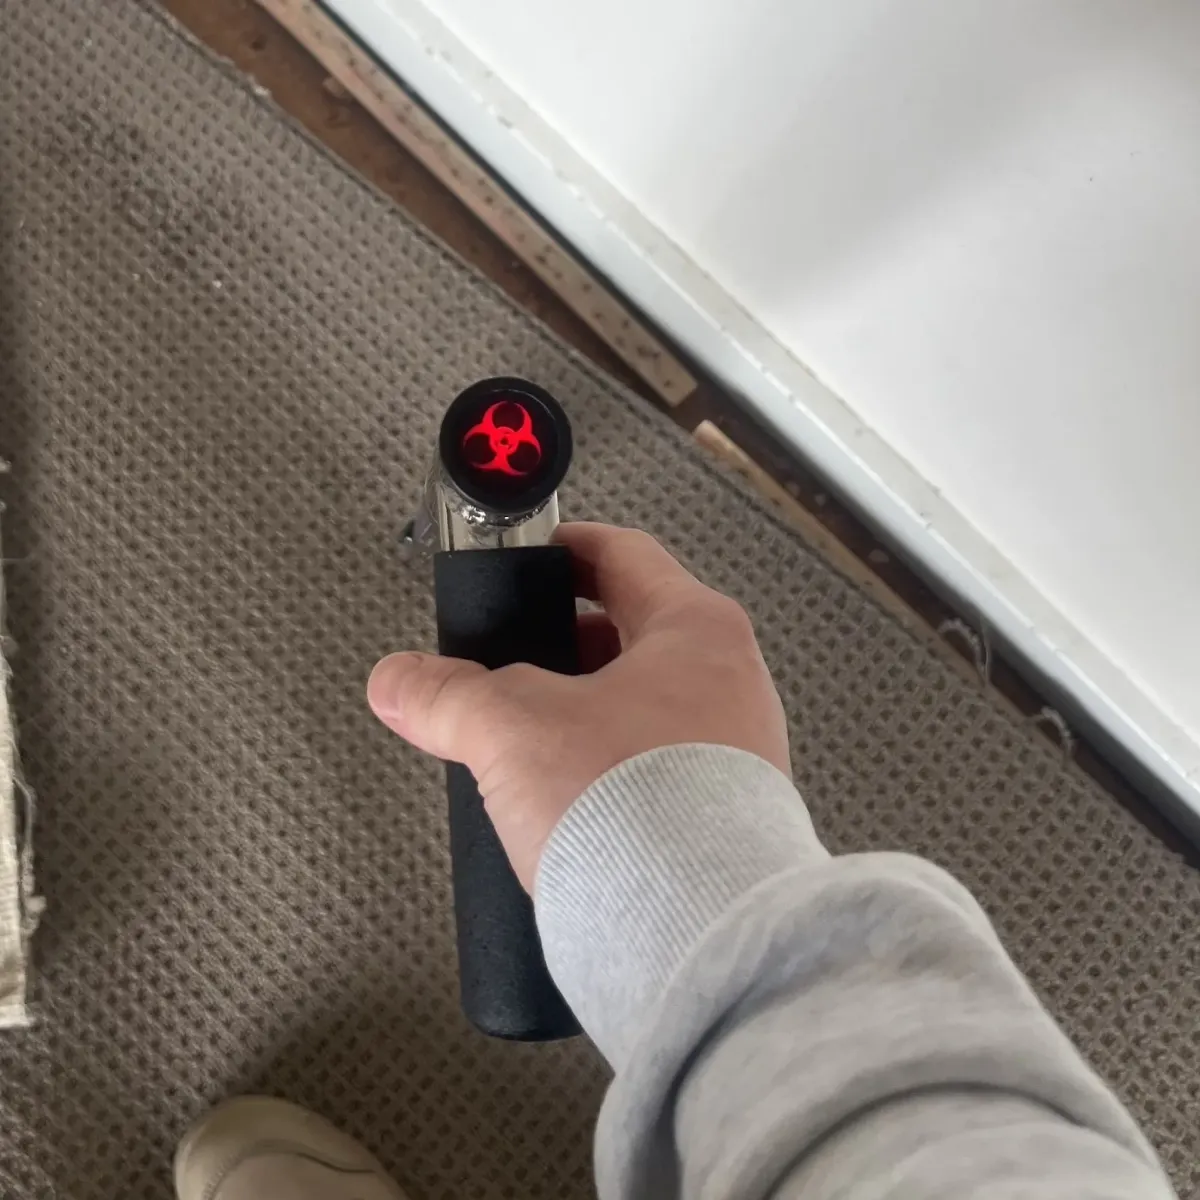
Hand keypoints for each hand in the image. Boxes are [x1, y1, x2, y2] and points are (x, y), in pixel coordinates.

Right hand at [367, 522, 789, 890]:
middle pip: (631, 635)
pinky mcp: (723, 816)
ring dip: (580, 719)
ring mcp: (737, 752)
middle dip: (559, 650)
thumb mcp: (513, 732)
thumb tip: (400, 682)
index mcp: (697, 631)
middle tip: (508, 666)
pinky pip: (654, 770)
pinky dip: (606, 773)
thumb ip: (446, 696)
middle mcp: (731, 683)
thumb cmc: (640, 816)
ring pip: (641, 708)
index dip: (563, 550)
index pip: (623, 555)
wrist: (698, 940)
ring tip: (525, 747)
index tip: (528, 558)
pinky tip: (565, 806)